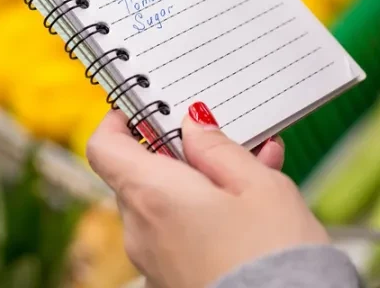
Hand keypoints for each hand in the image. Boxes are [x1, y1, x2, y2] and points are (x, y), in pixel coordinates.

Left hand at [86, 108, 328, 287]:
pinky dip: (203, 218)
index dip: (120, 120)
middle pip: (140, 174)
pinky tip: (247, 213)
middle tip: (226, 140)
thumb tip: (193, 125)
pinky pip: (177, 236)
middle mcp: (141, 230)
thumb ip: (218, 148)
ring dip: (199, 186)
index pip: (104, 146)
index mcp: (152, 195)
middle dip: (181, 154)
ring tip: (255, 173)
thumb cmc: (275, 259)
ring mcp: (153, 261)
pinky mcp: (172, 281)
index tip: (146, 108)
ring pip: (164, 206)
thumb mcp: (259, 186)